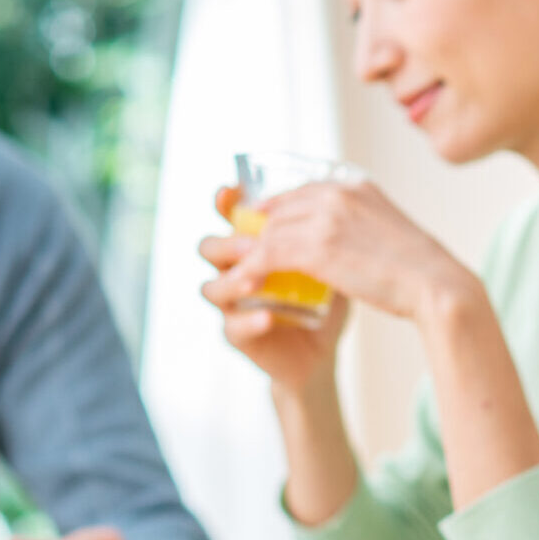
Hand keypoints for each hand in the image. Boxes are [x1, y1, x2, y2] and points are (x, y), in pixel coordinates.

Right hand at [200, 187, 349, 392]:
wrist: (323, 348)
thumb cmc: (321, 297)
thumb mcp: (325, 261)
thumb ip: (317, 235)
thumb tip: (329, 198)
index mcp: (251, 246)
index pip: (229, 218)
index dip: (224, 202)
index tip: (231, 191)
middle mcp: (233, 270)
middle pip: (209, 248)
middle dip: (227, 243)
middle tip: (253, 245)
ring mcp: (232, 304)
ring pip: (211, 288)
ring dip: (232, 282)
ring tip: (256, 281)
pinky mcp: (238, 336)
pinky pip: (233, 327)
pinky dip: (250, 320)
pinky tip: (268, 316)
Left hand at [222, 180, 472, 322]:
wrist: (437, 284)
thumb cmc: (420, 269)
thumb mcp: (388, 230)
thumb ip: (360, 225)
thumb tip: (344, 240)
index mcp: (355, 186)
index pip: (301, 191)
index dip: (276, 209)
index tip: (263, 225)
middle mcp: (337, 194)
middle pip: (279, 208)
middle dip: (257, 231)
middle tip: (242, 251)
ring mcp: (326, 219)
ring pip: (269, 231)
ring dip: (249, 252)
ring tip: (239, 270)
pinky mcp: (317, 248)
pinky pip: (268, 254)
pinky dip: (251, 269)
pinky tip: (244, 283)